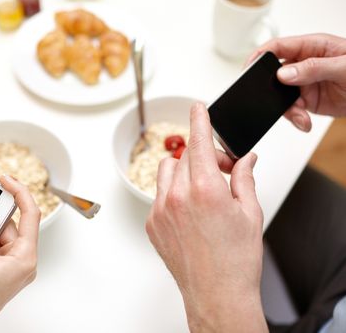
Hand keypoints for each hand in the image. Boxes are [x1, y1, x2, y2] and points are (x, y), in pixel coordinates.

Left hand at [145, 103, 266, 332]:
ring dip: (184, 170)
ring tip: (203, 189)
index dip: (199, 119)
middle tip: (224, 168)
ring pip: (167, 171)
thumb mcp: (250, 213)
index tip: (197, 107)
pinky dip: (173, 194)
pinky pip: (159, 195)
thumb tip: (246, 159)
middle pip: (185, 155)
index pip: (199, 141)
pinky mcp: (151, 224)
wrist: (216, 293)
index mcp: (205, 189)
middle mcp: (177, 196)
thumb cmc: (235, 260)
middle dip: (204, 154)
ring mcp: (160, 210)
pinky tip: (190, 212)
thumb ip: (244, 178)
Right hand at [247, 33, 345, 131]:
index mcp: (312, 46)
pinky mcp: (308, 101)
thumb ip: (313, 68)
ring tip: (300, 117)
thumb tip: (284, 73)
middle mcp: (304, 64)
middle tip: (273, 101)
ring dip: (287, 110)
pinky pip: (291, 110)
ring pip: (280, 96)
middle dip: (271, 90)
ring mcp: (305, 83)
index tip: (249, 68)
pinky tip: (305, 123)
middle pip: (274, 74)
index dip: (259, 56)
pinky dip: (295, 119)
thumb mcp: (344, 67)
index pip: (278, 47)